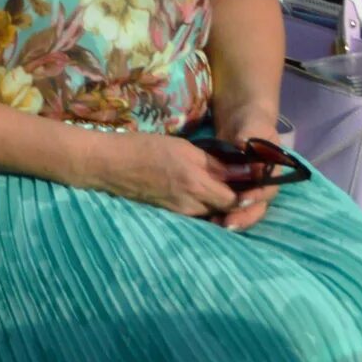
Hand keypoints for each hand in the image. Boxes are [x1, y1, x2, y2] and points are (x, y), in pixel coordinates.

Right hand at [89, 131, 241, 219]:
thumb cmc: (145, 148)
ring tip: (219, 183)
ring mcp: (182, 213)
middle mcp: (194, 205)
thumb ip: (215, 163)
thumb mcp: (184, 148)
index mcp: (199, 185)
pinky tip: (199, 190)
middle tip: (238, 180)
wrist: (110, 164)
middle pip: (226, 209)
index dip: (248, 190)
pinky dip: (203, 204)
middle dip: (235, 197)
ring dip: (219, 200)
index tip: (252, 178)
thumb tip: (244, 170)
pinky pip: (197, 213)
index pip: (238, 199)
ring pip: (212, 212)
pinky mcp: (171, 214)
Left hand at [208, 111, 283, 230]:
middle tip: (228, 224)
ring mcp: (250, 188)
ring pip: (245, 209)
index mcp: (273, 171)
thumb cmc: (251, 122)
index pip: (268, 189)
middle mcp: (263, 184)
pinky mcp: (235, 189)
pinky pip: (231, 203)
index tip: (242, 199)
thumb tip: (244, 144)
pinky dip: (222, 211)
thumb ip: (250, 136)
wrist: (241, 122)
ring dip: (234, 218)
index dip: (256, 196)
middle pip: (258, 206)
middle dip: (244, 216)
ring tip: (217, 225)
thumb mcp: (253, 125)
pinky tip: (209, 218)